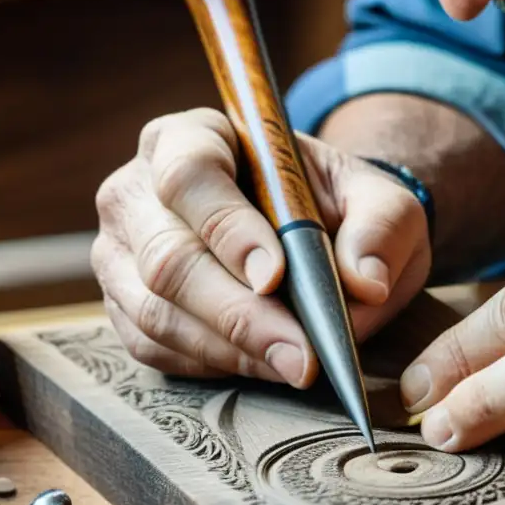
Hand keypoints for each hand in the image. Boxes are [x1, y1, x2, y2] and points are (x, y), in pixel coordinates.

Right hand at [91, 108, 430, 385]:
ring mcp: (122, 252)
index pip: (190, 175)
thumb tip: (367, 283)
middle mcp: (138, 190)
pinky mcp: (124, 306)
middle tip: (302, 355)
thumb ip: (382, 228)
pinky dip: (213, 364)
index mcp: (191, 137)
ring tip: (296, 367)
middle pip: (167, 257)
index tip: (276, 277)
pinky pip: (154, 347)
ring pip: (155, 312)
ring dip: (231, 349)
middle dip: (240, 315)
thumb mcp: (382, 201)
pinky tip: (265, 366)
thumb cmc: (339, 206)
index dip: (228, 230)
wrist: (316, 231)